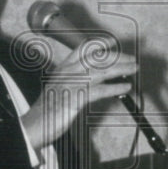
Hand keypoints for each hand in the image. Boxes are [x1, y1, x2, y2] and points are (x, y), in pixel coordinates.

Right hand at [21, 43, 137, 149]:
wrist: (33, 125)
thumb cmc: (46, 110)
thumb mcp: (58, 89)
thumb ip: (74, 81)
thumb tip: (96, 79)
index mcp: (62, 68)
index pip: (82, 49)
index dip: (99, 44)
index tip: (112, 42)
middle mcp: (68, 72)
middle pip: (97, 58)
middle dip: (118, 57)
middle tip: (132, 60)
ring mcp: (72, 84)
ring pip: (102, 71)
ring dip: (122, 69)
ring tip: (134, 69)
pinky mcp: (76, 98)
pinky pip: (101, 90)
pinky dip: (116, 87)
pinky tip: (126, 87)